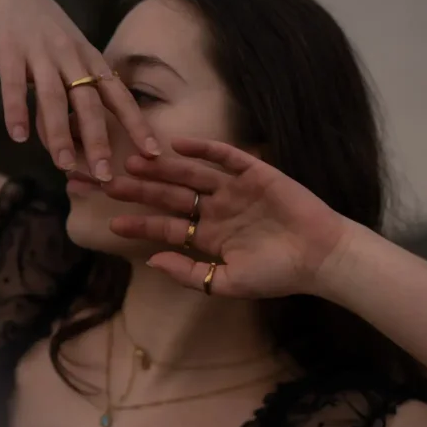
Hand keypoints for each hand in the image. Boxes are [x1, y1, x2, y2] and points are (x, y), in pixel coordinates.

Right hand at [0, 0, 159, 178]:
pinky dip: (16, 111)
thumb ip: (81, 96)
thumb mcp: (74, 58)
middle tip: (106, 175)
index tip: (153, 154)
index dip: (137, 125)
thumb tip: (91, 142)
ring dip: (59, 134)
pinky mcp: (10, 51)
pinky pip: (13, 86)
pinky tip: (18, 138)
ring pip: (54, 98)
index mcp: (91, 61)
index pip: (120, 97)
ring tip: (64, 166)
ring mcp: (40, 53)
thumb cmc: (46, 36)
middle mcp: (71, 57)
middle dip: (99, 141)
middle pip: (90, 103)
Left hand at [105, 137, 355, 299]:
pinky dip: (203, 148)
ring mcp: (234, 190)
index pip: (167, 227)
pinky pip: (225, 156)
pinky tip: (177, 143)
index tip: (111, 222)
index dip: (140, 224)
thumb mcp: (227, 283)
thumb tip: (152, 261)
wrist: (319, 257)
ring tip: (133, 162)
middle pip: (170, 196)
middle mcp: (217, 210)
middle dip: (140, 190)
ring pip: (190, 174)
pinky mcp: (255, 173)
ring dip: (163, 168)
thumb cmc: (277, 275)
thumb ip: (190, 274)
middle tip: (108, 183)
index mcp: (209, 237)